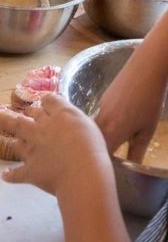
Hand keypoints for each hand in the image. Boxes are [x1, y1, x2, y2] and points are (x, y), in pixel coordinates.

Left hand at [0, 94, 109, 197]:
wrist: (82, 174)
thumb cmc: (93, 149)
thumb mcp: (88, 125)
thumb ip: (73, 119)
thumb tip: (64, 115)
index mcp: (59, 117)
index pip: (48, 102)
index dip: (47, 102)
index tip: (45, 102)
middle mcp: (40, 130)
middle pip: (20, 120)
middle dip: (7, 117)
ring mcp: (33, 150)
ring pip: (16, 144)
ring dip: (11, 142)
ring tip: (6, 143)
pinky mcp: (31, 170)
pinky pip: (18, 174)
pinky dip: (12, 176)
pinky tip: (5, 176)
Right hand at [94, 45, 166, 161]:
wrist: (145, 70)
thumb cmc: (149, 101)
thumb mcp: (147, 130)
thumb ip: (137, 150)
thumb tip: (131, 167)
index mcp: (112, 130)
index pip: (100, 153)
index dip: (100, 163)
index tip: (102, 171)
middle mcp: (100, 120)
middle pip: (91, 141)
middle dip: (93, 152)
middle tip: (98, 163)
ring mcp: (99, 108)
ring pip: (92, 129)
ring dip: (95, 139)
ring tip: (103, 149)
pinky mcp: (102, 100)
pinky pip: (96, 118)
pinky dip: (99, 127)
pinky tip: (111, 128)